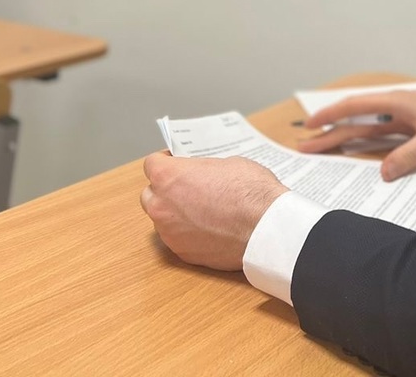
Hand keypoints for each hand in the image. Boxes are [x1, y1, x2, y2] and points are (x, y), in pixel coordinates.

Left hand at [140, 152, 286, 270]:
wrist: (266, 227)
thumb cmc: (250, 191)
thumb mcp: (227, 164)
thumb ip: (203, 171)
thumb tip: (201, 178)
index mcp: (169, 177)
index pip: (152, 164)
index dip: (165, 162)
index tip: (176, 163)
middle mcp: (162, 206)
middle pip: (150, 194)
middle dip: (164, 190)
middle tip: (186, 187)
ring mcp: (170, 233)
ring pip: (162, 220)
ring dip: (175, 213)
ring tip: (201, 211)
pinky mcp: (184, 253)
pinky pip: (178, 239)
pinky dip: (188, 233)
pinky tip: (209, 229)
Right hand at [298, 90, 415, 180]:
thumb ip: (409, 155)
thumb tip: (383, 174)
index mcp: (395, 101)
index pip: (354, 106)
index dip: (330, 115)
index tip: (310, 124)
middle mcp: (393, 107)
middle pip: (354, 120)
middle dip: (329, 132)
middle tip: (303, 146)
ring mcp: (399, 118)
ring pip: (364, 129)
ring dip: (343, 138)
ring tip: (319, 149)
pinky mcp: (408, 128)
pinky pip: (379, 136)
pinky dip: (363, 144)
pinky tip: (352, 152)